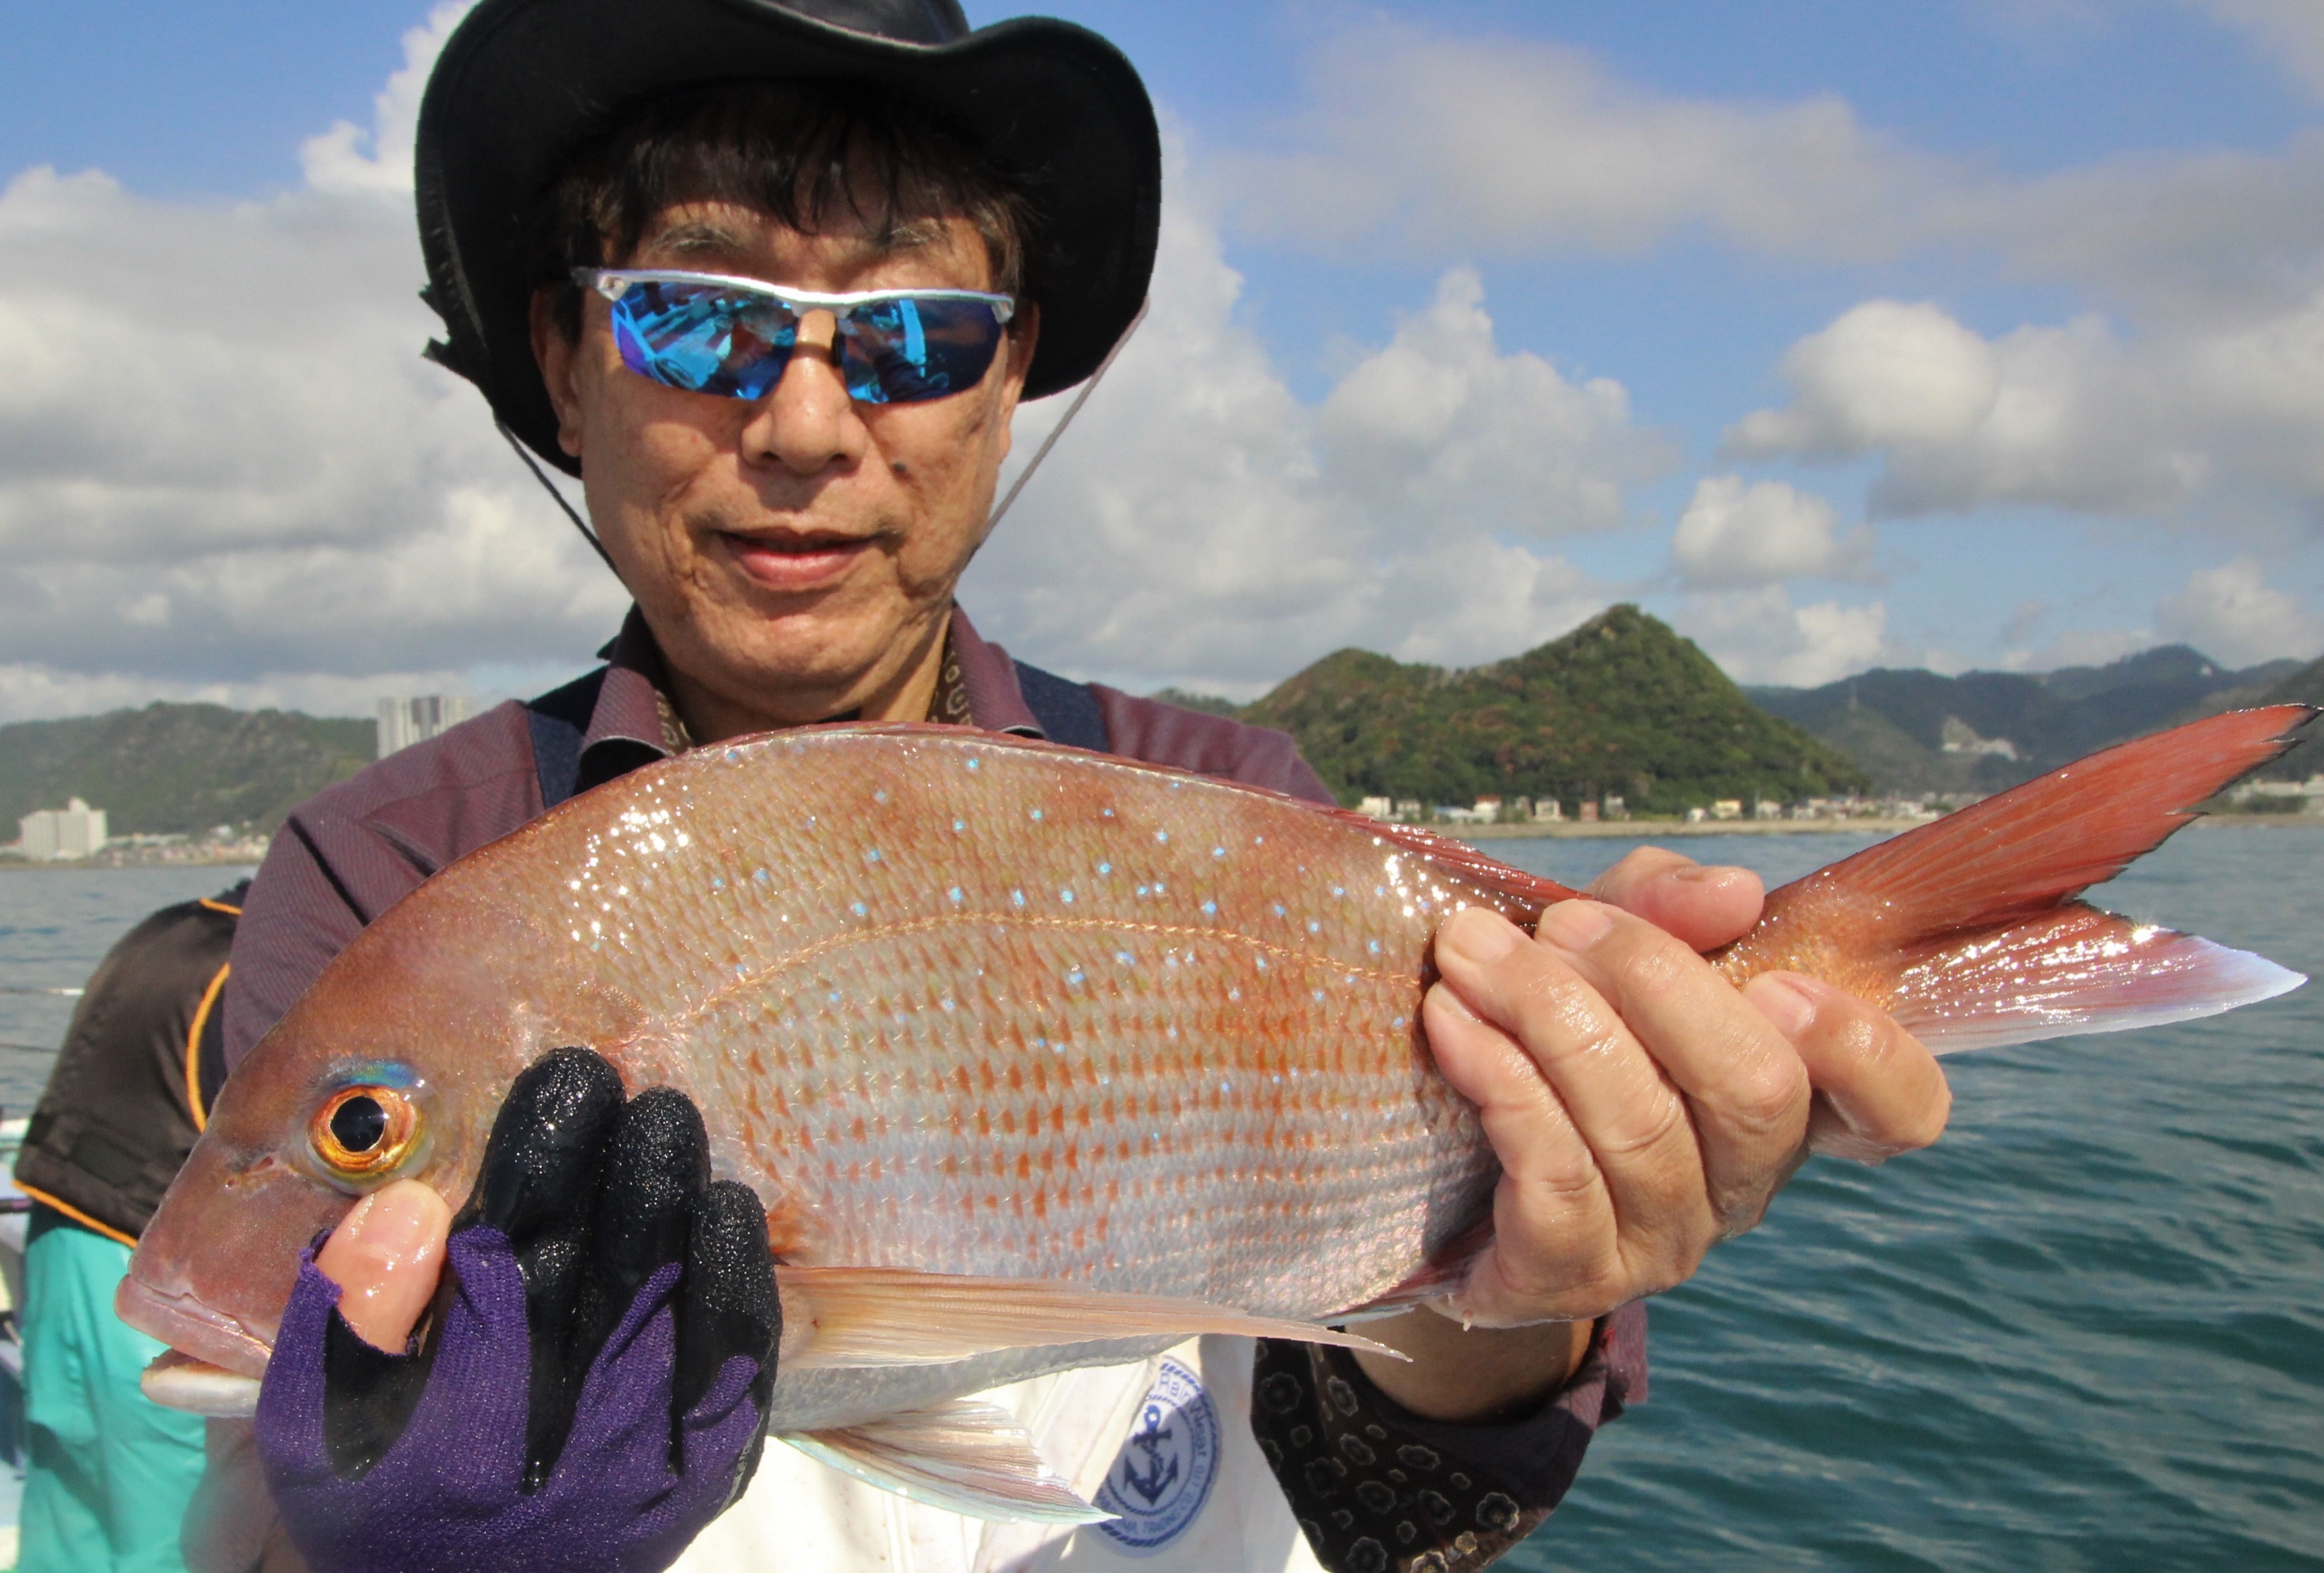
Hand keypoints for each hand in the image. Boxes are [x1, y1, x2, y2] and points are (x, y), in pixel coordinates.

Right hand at [255, 1048, 779, 1572]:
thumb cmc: (379, 1497)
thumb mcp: (315, 1428)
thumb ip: (344, 1317)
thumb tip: (405, 1205)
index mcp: (451, 1444)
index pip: (502, 1271)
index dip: (537, 1166)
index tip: (561, 1081)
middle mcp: (559, 1465)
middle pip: (603, 1287)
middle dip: (623, 1177)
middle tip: (633, 1088)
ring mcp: (644, 1477)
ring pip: (680, 1317)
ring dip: (680, 1211)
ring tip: (672, 1123)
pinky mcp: (704, 1484)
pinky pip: (738, 1370)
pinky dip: (738, 1282)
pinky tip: (726, 1208)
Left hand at [1421, 847, 1949, 1327]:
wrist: (1430, 1169)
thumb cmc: (1544, 1035)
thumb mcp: (1602, 946)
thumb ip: (1664, 904)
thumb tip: (1731, 892)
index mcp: (1785, 1100)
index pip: (1901, 1108)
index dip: (1867, 1050)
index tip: (1776, 982)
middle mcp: (1744, 1183)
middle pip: (1757, 1092)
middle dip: (1654, 982)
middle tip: (1560, 925)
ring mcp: (1665, 1241)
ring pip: (1640, 1125)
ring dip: (1547, 1016)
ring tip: (1469, 952)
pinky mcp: (1573, 1277)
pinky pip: (1557, 1179)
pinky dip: (1500, 1082)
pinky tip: (1451, 1024)